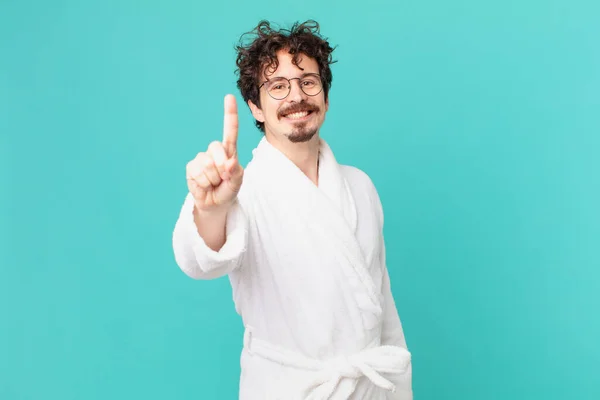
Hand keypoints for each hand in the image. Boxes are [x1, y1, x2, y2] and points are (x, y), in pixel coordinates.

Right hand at [186, 94, 243, 212]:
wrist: (215, 203)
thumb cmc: (228, 189)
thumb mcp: (237, 182)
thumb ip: (236, 172)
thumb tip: (229, 163)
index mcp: (229, 151)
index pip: (230, 130)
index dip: (229, 114)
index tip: (229, 97)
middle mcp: (214, 151)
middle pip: (217, 148)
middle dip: (222, 167)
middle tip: (223, 179)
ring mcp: (201, 158)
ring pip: (208, 165)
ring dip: (213, 179)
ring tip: (214, 183)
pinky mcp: (191, 167)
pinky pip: (198, 173)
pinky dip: (204, 183)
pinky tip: (205, 185)